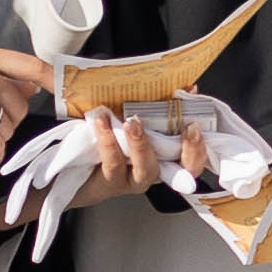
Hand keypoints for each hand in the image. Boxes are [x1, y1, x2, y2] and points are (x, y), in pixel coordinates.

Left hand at [52, 100, 238, 209]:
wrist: (72, 164)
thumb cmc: (110, 136)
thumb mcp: (137, 117)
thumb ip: (162, 105)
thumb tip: (189, 88)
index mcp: (165, 158)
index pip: (193, 161)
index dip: (200, 148)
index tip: (195, 124)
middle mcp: (153, 172)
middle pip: (182, 171)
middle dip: (187, 148)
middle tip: (186, 126)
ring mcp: (131, 180)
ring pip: (146, 168)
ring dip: (142, 143)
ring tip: (132, 121)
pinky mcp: (108, 183)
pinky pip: (113, 163)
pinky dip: (109, 140)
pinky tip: (102, 121)